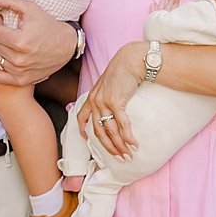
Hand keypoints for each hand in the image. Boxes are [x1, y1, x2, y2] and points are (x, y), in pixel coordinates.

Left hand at [0, 0, 79, 87]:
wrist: (66, 46)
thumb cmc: (47, 25)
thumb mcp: (30, 8)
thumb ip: (8, 1)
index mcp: (20, 41)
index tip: (2, 21)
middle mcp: (19, 59)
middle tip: (6, 31)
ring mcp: (20, 72)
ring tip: (6, 43)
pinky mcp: (21, 80)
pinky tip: (2, 57)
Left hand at [78, 41, 143, 158]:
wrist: (131, 59)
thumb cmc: (124, 70)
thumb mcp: (110, 82)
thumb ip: (107, 93)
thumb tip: (114, 102)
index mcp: (92, 97)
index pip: (82, 117)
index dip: (83, 130)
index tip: (87, 140)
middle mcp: (95, 101)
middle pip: (98, 131)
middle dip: (108, 147)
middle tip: (118, 157)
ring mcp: (104, 102)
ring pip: (110, 131)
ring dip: (119, 146)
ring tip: (127, 155)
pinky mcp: (115, 102)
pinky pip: (121, 124)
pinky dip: (127, 136)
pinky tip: (134, 144)